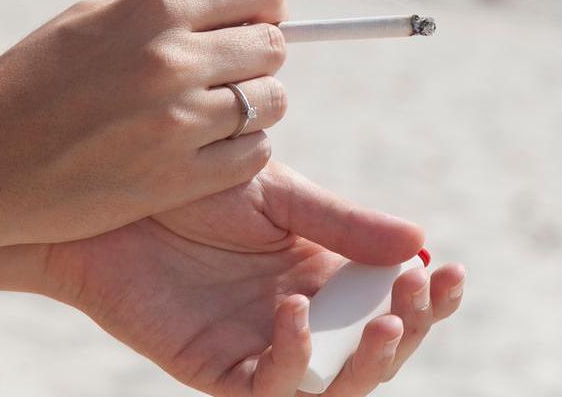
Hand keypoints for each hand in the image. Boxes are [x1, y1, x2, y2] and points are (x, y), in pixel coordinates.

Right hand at [0, 0, 290, 250]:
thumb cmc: (32, 82)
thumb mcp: (92, 18)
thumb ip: (168, 9)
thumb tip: (242, 7)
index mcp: (155, 8)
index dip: (265, 7)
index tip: (249, 23)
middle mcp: (174, 59)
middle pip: (274, 48)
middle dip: (257, 58)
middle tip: (224, 74)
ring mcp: (180, 123)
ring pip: (273, 103)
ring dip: (253, 107)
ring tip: (209, 113)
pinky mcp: (180, 179)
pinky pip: (256, 154)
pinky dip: (241, 151)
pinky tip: (204, 148)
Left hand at [44, 161, 464, 395]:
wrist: (110, 194)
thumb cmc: (191, 185)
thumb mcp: (280, 196)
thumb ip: (344, 224)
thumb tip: (420, 242)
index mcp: (327, 271)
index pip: (396, 299)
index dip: (433, 295)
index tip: (451, 268)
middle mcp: (304, 315)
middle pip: (378, 350)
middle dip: (412, 328)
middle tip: (414, 293)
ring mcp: (261, 346)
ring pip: (335, 386)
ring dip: (370, 363)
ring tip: (384, 322)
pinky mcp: (215, 368)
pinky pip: (267, 391)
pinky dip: (293, 362)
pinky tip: (293, 313)